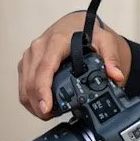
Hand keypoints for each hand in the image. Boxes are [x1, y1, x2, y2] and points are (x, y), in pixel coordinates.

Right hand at [16, 11, 134, 118]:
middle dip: (38, 103)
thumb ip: (112, 59)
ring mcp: (30, 55)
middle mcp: (38, 47)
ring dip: (32, 102)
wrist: (74, 24)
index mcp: (56, 41)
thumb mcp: (105, 42)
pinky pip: (23, 83)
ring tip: (48, 114)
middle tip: (51, 116)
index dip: (43, 90)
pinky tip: (42, 104)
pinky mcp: (26, 62)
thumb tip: (116, 76)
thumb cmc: (87, 32)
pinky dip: (30, 97)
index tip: (46, 108)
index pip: (45, 69)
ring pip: (24, 85)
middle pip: (31, 81)